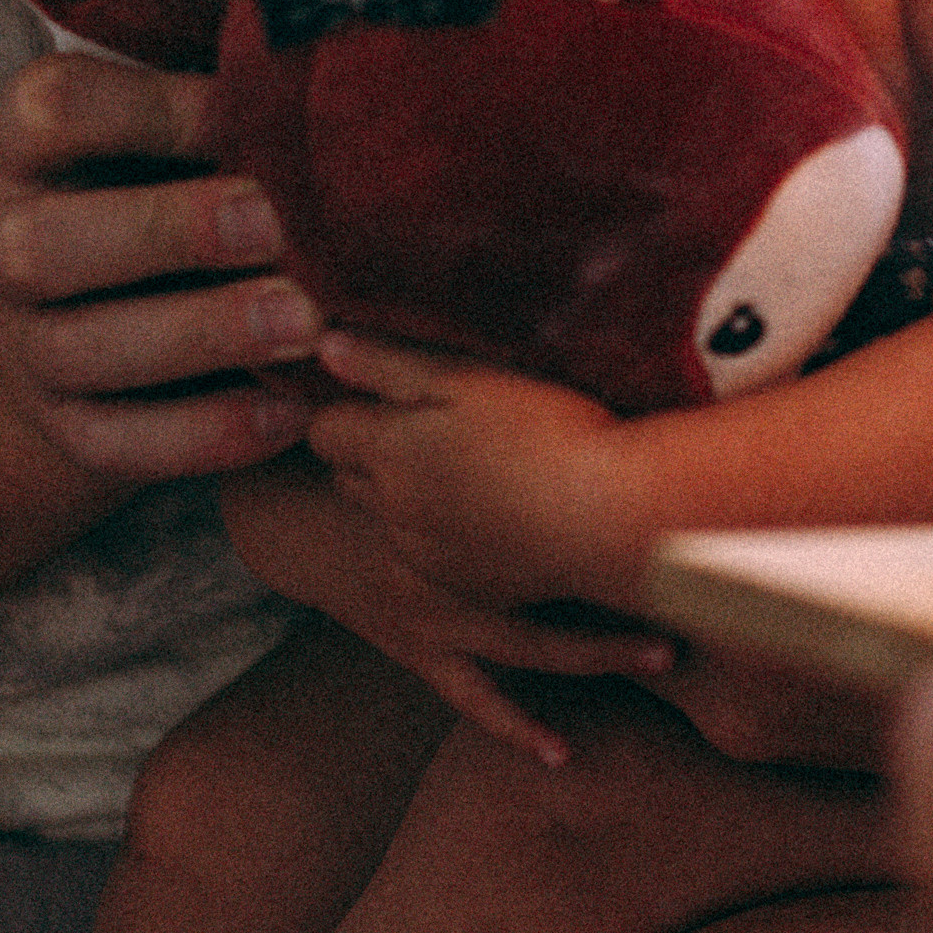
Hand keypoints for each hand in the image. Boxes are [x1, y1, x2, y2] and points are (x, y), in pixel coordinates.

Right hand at [0, 50, 323, 478]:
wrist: (114, 307)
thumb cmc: (171, 179)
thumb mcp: (181, 123)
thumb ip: (230, 89)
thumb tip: (323, 49)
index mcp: (25, 145)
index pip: (54, 112)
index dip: (150, 109)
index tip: (247, 113)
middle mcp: (2, 242)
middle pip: (47, 243)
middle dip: (168, 232)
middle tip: (277, 227)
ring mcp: (23, 344)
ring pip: (83, 349)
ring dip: (200, 334)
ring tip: (307, 323)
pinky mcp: (63, 425)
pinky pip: (121, 441)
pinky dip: (207, 433)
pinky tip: (293, 412)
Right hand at [219, 442, 675, 765]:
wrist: (290, 514)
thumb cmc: (366, 454)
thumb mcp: (417, 415)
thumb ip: (483, 403)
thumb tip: (565, 370)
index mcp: (463, 502)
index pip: (553, 504)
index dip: (616, 503)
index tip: (681, 506)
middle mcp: (456, 563)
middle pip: (558, 577)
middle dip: (627, 581)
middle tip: (696, 581)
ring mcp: (438, 614)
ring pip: (530, 644)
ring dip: (598, 652)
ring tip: (662, 657)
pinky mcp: (417, 649)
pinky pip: (473, 696)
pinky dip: (516, 727)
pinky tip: (560, 755)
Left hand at [307, 334, 650, 616]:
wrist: (610, 515)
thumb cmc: (545, 430)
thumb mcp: (465, 377)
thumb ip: (388, 365)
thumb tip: (326, 347)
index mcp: (388, 453)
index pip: (323, 431)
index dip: (347, 408)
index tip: (379, 396)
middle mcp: (393, 512)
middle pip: (348, 478)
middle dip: (371, 454)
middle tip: (427, 426)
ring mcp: (427, 556)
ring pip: (389, 520)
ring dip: (407, 496)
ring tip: (468, 466)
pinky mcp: (465, 585)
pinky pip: (432, 556)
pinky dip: (447, 533)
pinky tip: (496, 507)